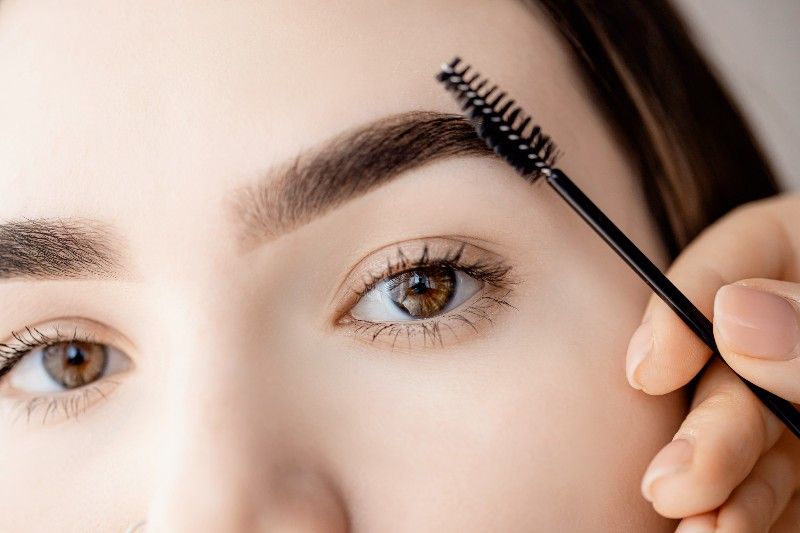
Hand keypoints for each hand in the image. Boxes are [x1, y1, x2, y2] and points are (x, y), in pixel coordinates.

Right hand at [625, 194, 799, 531]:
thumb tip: (732, 315)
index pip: (743, 252)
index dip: (680, 303)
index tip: (648, 367)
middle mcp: (798, 333)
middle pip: (732, 362)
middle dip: (703, 426)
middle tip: (676, 482)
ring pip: (750, 436)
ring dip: (721, 487)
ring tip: (703, 527)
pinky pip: (780, 492)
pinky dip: (751, 517)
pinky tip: (727, 531)